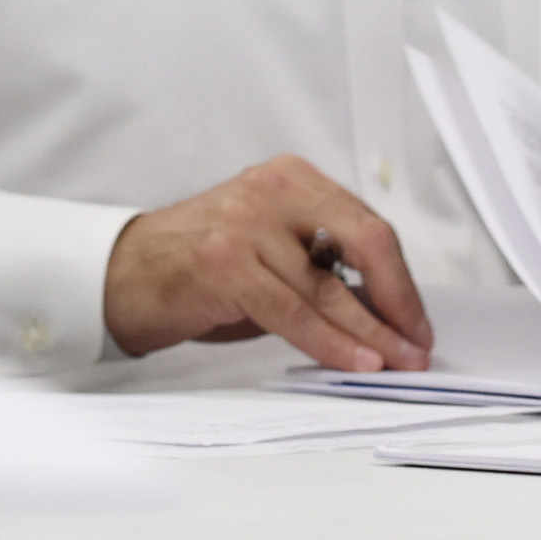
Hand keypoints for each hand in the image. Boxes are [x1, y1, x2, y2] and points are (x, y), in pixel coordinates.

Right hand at [102, 156, 432, 368]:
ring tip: (393, 361)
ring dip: (371, 334)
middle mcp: (271, 191)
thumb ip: (322, 264)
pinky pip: (294, 313)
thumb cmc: (198, 264)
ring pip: (329, 288)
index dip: (402, 280)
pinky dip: (331, 342)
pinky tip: (355, 360)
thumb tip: (385, 309)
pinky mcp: (225, 264)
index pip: (368, 225)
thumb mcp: (269, 247)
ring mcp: (246, 224)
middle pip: (364, 243)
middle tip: (415, 343)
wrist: (124, 274)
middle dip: (398, 301)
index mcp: (291, 178)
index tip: (416, 319)